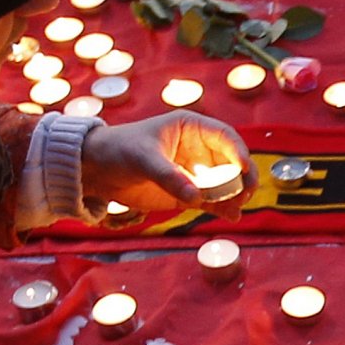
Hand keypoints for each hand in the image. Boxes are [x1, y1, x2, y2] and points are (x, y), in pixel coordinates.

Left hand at [80, 113, 253, 215]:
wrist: (97, 171)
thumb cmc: (119, 151)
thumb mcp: (143, 159)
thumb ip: (169, 177)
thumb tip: (196, 197)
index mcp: (191, 128)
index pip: (224, 136)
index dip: (238, 151)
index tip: (244, 168)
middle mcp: (199, 149)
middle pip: (231, 162)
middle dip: (242, 177)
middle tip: (246, 192)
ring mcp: (195, 172)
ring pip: (225, 183)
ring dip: (235, 195)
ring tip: (237, 207)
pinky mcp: (189, 193)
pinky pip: (212, 200)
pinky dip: (223, 208)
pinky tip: (232, 216)